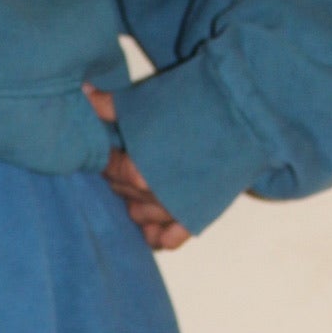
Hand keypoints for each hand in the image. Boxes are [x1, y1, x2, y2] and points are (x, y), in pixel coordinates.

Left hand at [82, 85, 190, 251]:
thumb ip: (111, 105)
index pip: (109, 169)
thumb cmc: (197, 104)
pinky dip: (158, 234)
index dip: (107, 155)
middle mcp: (152, 198)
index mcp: (137, 172)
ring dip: (137, 201)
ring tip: (142, 185)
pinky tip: (153, 226)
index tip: (112, 145)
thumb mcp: (148, 102)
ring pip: (140, 216)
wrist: (247, 115)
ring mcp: (174, 212)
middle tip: (128, 160)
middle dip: (121, 177)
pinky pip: (168, 239)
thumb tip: (84, 93)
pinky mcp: (196, 218)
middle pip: (123, 192)